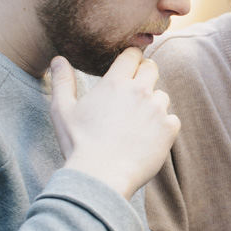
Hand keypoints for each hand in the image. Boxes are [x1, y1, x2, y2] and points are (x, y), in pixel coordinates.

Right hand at [50, 48, 178, 198]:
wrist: (101, 176)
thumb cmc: (79, 144)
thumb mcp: (62, 110)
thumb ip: (62, 81)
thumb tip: (58, 59)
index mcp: (115, 83)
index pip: (132, 55)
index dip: (131, 60)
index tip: (127, 69)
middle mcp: (140, 91)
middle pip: (152, 68)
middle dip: (144, 76)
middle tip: (133, 94)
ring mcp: (157, 109)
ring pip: (162, 96)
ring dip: (153, 104)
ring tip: (136, 124)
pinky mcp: (169, 128)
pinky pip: (172, 119)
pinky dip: (163, 126)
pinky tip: (146, 139)